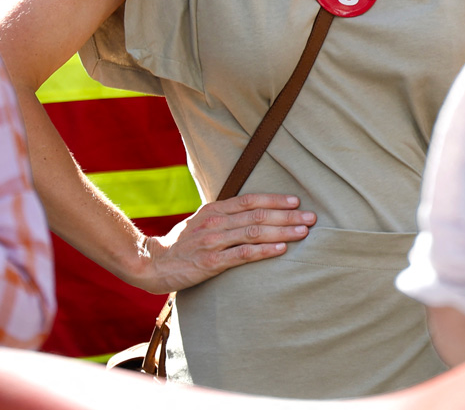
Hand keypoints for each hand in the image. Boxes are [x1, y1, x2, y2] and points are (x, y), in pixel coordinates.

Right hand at [133, 194, 314, 292]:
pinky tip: (282, 250)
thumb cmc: (180, 244)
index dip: (275, 199)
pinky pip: (243, 254)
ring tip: (304, 231)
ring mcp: (213, 242)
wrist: (152, 263)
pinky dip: (265, 251)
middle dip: (288, 216)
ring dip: (283, 231)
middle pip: (258, 215)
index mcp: (214, 210)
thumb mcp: (200, 222)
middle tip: (312, 217)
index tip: (296, 202)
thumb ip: (223, 216)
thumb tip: (249, 211)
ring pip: (254, 232)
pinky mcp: (211, 262)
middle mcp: (216, 222)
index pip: (250, 200)